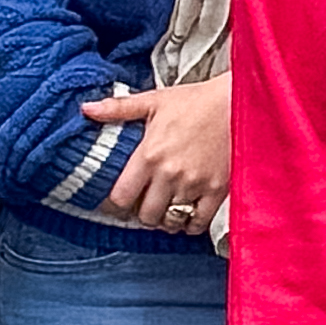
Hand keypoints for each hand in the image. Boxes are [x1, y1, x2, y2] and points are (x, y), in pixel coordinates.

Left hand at [92, 78, 232, 233]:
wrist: (239, 102)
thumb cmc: (196, 101)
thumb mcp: (154, 100)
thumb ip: (118, 108)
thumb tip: (86, 109)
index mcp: (149, 154)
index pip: (121, 197)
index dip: (115, 205)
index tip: (118, 202)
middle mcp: (169, 174)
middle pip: (146, 215)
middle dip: (142, 213)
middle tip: (145, 204)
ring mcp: (194, 185)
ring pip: (171, 221)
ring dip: (165, 219)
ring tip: (166, 208)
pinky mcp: (217, 191)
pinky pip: (199, 222)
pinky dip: (191, 224)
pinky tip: (188, 214)